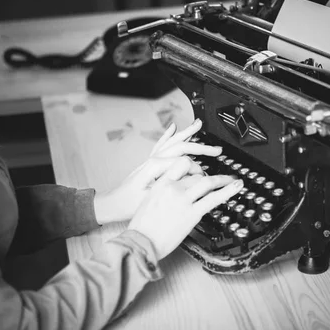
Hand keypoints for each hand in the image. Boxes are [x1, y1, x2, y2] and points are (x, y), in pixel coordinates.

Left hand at [94, 119, 221, 223]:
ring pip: (172, 142)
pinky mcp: (150, 162)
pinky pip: (161, 144)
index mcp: (155, 166)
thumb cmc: (129, 204)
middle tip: (216, 150)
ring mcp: (151, 159)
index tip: (206, 178)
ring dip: (186, 133)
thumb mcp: (152, 198)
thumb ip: (170, 186)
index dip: (198, 168)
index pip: (184, 161)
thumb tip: (190, 180)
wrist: (112, 205)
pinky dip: (168, 134)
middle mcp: (153, 159)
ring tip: (197, 125)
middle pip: (181, 147)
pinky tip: (173, 127)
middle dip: (200, 147)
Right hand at [127, 157, 243, 260]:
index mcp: (161, 183)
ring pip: (207, 182)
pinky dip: (228, 191)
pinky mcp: (192, 214)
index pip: (181, 163)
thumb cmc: (142, 227)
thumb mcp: (148, 201)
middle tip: (218, 179)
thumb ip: (162, 192)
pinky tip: (237, 186)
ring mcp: (183, 200)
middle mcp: (173, 188)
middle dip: (208, 177)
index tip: (199, 170)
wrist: (142, 242)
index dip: (193, 165)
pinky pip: (213, 199)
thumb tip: (174, 192)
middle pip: (196, 175)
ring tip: (232, 180)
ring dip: (223, 180)